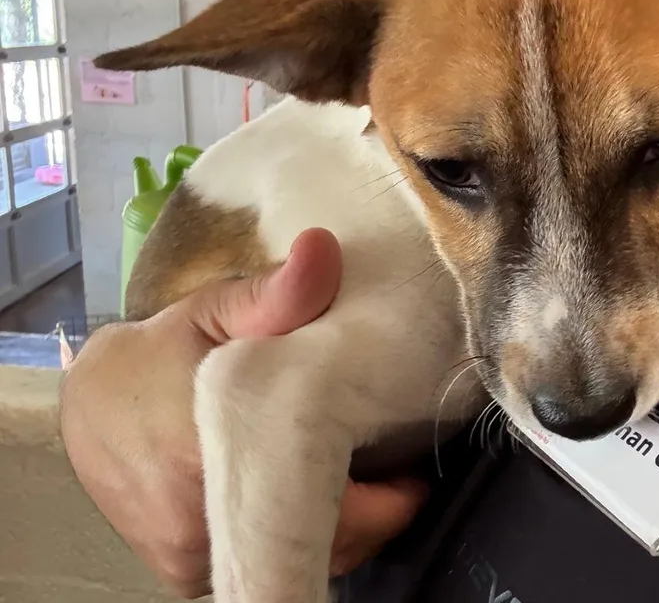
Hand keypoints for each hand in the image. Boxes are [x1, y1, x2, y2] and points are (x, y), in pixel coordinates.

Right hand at [61, 228, 427, 596]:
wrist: (89, 405)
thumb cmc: (160, 353)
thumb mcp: (217, 312)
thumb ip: (277, 292)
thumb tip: (324, 248)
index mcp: (213, 458)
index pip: (331, 513)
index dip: (386, 502)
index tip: (411, 475)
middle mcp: (200, 526)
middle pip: (319, 546)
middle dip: (365, 513)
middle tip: (390, 471)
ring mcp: (189, 557)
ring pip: (292, 559)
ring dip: (331, 526)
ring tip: (354, 478)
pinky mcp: (183, 567)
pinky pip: (261, 562)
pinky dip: (293, 536)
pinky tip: (305, 493)